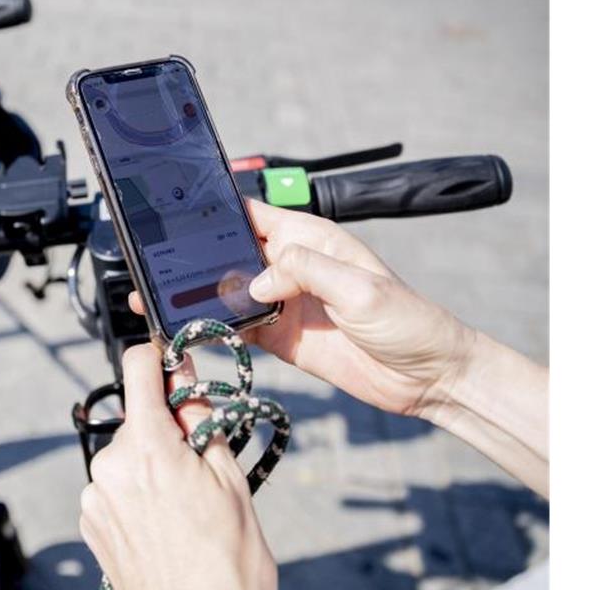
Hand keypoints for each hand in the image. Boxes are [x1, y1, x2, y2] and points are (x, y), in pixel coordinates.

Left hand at [78, 343, 277, 589]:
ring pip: (129, 456)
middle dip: (169, 433)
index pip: (138, 368)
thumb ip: (201, 418)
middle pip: (139, 420)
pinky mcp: (91, 525)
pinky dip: (138, 495)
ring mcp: (95, 499)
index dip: (161, 361)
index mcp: (147, 448)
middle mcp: (109, 468)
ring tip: (187, 510)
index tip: (177, 369)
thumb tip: (184, 373)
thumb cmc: (227, 568)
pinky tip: (166, 526)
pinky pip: (116, 489)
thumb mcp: (230, 480)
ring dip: (154, 467)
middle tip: (202, 470)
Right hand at [130, 199, 474, 418]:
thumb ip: (305, 272)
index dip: (221, 211)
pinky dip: (217, 328)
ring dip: (202, 295)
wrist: (427, 378)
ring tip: (164, 297)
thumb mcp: (359, 288)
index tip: (185, 214)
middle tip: (162, 264)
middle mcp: (294, 268)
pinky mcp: (282, 338)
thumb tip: (256, 280)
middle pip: (233, 252)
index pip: (255, 215)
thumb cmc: (408, 321)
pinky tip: (195, 329)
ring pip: (230, 291)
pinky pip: (240, 327)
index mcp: (312, 240)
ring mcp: (285, 303)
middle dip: (199, 256)